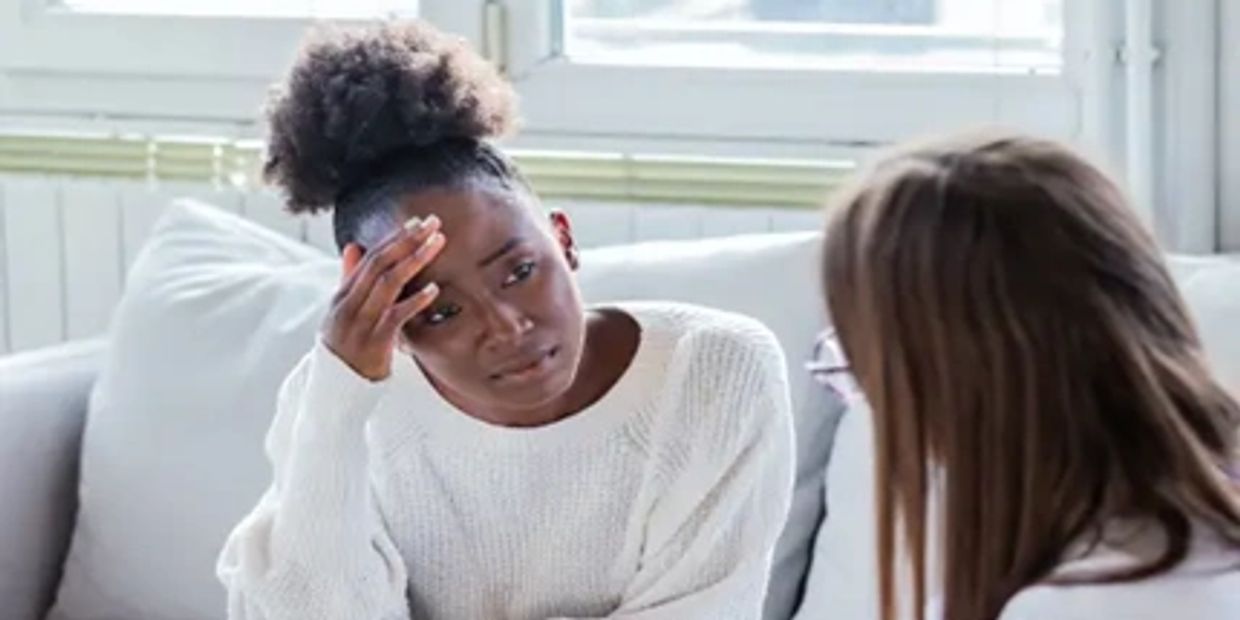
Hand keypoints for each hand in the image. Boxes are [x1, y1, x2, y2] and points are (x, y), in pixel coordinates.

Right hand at [323, 215, 444, 380]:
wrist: (335, 392)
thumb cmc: (346, 349)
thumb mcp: (344, 314)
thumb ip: (351, 281)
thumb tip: (353, 246)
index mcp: (341, 297)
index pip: (369, 259)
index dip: (394, 239)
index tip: (416, 223)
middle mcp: (348, 306)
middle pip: (379, 264)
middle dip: (407, 240)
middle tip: (433, 223)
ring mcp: (360, 324)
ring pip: (388, 284)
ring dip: (415, 260)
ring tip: (437, 243)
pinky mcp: (374, 344)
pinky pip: (396, 317)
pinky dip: (415, 301)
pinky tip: (433, 289)